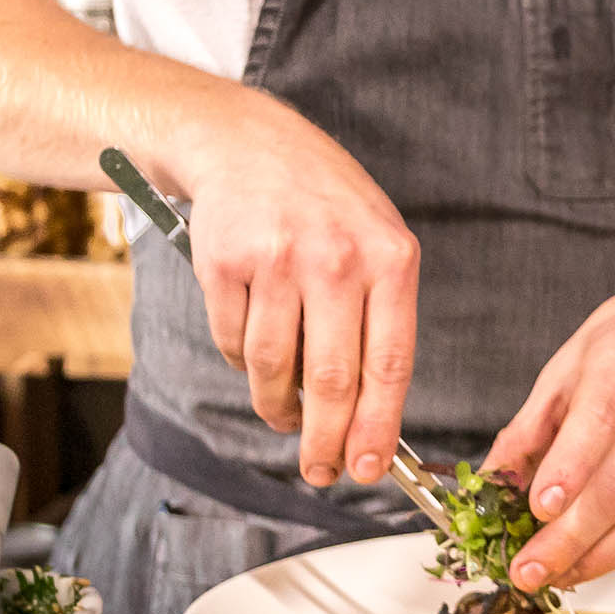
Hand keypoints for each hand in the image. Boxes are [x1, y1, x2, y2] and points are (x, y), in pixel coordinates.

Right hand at [172, 85, 419, 486]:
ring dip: (276, 407)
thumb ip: (380, 321)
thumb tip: (369, 418)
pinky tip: (254, 351)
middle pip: (331, 380)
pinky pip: (234, 343)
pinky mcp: (223, 262)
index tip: (366, 469)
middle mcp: (336, 258)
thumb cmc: (324, 205)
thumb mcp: (376, 243)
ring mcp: (277, 259)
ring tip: (283, 415)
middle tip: (319, 472)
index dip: (377, 428)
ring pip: (273, 369)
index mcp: (390, 259)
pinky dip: (243, 363)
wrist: (248, 141)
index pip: (390, 365)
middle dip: (324, 441)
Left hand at [484, 256, 614, 591]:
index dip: (570, 469)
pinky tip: (587, 562)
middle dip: (568, 536)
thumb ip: (530, 423)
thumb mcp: (570, 360)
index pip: (600, 421)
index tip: (538, 508)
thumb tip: (491, 481)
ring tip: (552, 578)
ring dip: (594, 555)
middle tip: (525, 570)